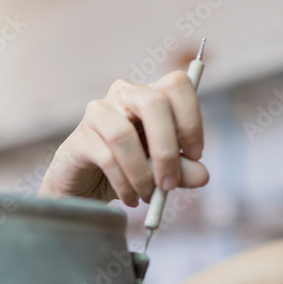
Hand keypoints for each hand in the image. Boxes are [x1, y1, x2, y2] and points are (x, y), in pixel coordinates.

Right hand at [38, 70, 209, 204]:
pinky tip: (131, 198)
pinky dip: (124, 184)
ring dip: (142, 172)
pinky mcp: (80, 138)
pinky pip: (106, 158)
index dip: (191, 119)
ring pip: (124, 134)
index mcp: (151, 94)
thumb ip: (183, 170)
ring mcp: (98, 112)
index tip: (195, 155)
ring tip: (148, 195)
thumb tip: (202, 175)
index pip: (177, 84)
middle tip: (170, 183)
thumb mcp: (162, 170)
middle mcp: (124, 94)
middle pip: (153, 103)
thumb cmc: (129, 168)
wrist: (86, 183)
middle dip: (167, 149)